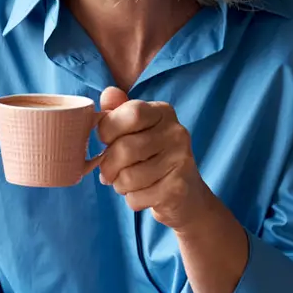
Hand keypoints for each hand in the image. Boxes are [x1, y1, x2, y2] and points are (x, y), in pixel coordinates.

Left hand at [97, 87, 217, 230]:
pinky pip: (137, 197)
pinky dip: (132, 200)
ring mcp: (181, 160)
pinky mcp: (178, 189)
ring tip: (126, 183)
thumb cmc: (152, 157)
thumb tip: (108, 93)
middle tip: (108, 173)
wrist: (186, 195)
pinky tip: (143, 194)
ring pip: (128, 177)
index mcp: (163, 112)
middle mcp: (176, 132)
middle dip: (108, 166)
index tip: (105, 140)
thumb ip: (119, 111)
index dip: (108, 129)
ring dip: (119, 185)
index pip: (130, 113)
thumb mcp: (136, 130)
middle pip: (125, 148)